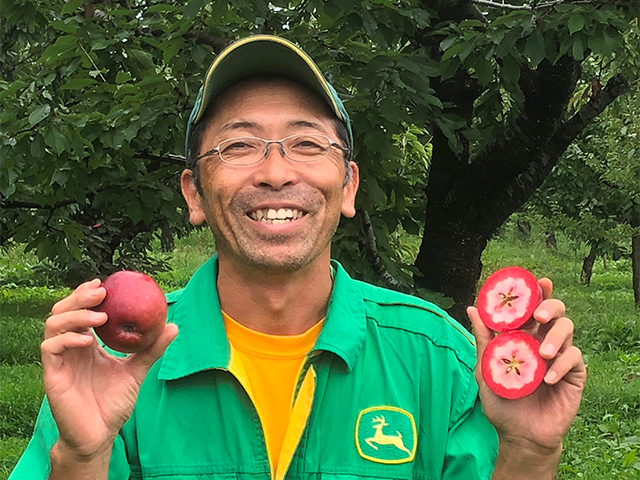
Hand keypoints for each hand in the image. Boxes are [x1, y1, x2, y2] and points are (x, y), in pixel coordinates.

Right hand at [41, 279, 177, 459]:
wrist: (100, 434)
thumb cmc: (114, 403)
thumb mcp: (137, 371)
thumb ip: (152, 350)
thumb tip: (173, 326)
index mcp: (86, 344)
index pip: (80, 311)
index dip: (87, 294)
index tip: (105, 283)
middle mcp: (70, 348)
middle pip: (63, 311)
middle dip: (79, 297)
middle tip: (101, 292)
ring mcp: (60, 360)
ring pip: (53, 324)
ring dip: (75, 315)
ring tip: (100, 317)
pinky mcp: (52, 374)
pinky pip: (50, 348)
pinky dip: (67, 338)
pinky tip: (87, 340)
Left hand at [468, 277, 585, 454]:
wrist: (519, 435)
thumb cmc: (502, 401)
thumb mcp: (486, 369)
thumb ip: (483, 339)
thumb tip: (472, 308)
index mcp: (523, 336)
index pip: (533, 307)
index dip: (538, 291)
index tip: (538, 280)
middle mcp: (543, 341)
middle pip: (555, 311)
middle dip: (550, 306)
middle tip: (539, 316)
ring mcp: (559, 356)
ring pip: (568, 329)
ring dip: (555, 336)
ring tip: (540, 353)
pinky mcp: (574, 374)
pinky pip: (574, 358)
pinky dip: (561, 364)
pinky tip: (547, 378)